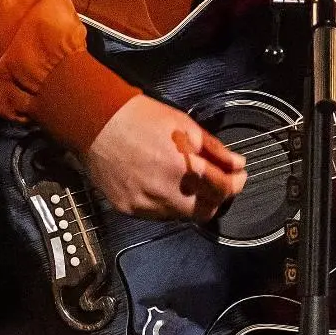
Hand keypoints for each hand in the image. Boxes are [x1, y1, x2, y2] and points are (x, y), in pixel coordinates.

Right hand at [83, 95, 247, 221]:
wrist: (97, 123)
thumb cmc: (138, 118)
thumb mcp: (185, 124)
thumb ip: (215, 149)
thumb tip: (236, 163)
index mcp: (183, 168)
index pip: (223, 190)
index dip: (236, 184)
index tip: (238, 177)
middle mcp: (165, 191)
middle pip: (204, 212)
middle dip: (216, 199)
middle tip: (217, 183)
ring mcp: (145, 204)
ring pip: (181, 216)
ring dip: (190, 202)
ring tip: (187, 180)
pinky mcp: (129, 209)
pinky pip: (157, 215)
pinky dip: (167, 203)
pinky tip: (164, 184)